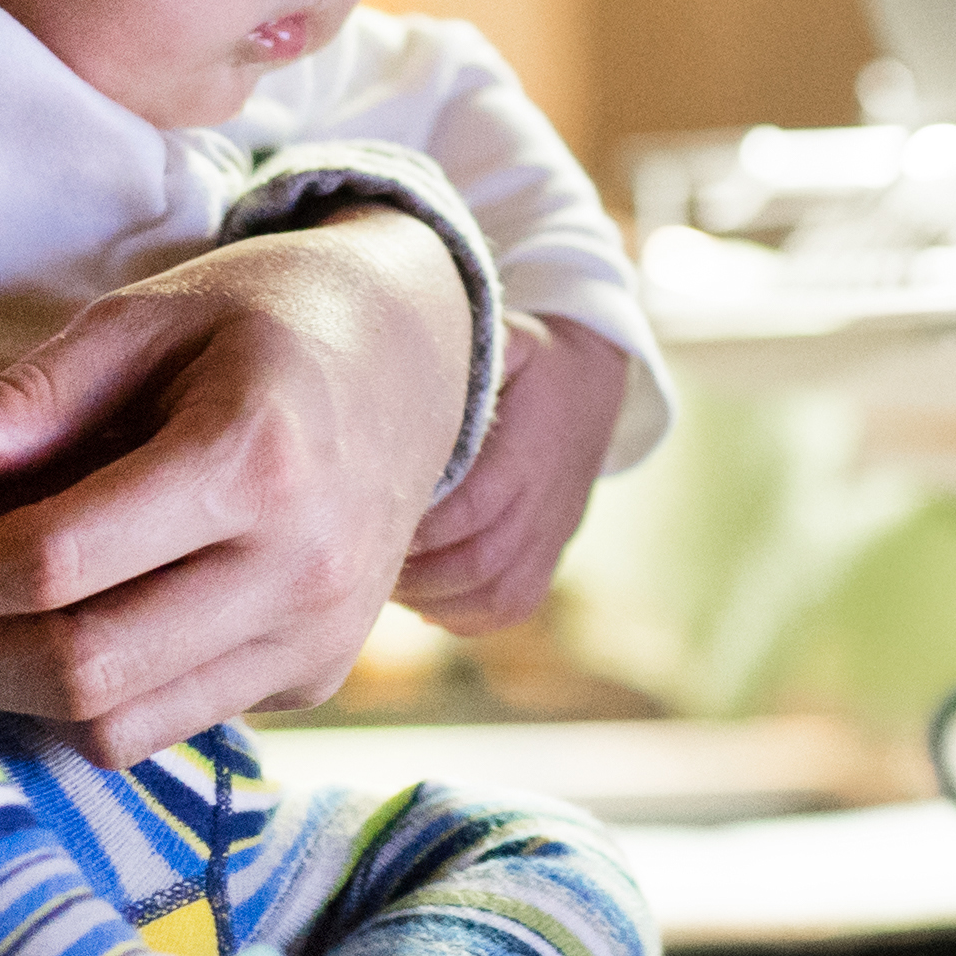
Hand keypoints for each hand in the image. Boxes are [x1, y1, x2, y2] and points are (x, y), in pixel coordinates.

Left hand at [0, 210, 472, 764]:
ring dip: (8, 690)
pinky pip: (164, 726)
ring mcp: (315, 637)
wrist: (419, 364)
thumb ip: (35, 392)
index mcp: (254, 458)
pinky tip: (47, 634)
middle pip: (80, 664)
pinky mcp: (313, 678)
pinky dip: (85, 700)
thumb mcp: (152, 317)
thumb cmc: (264, 322)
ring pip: (117, 724)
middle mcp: (299, 567)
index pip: (55, 560)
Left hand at [395, 313, 625, 635]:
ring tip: (384, 577)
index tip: (371, 519)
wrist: (593, 390)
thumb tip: (400, 361)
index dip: (423, 527)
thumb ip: (462, 354)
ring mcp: (551, 539)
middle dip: (415, 571)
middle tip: (362, 556)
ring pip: (492, 595)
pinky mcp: (549, 562)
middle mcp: (546, 504)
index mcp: (530, 452)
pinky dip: (459, 615)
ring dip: (432, 596)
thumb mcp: (505, 340)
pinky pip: (506, 608)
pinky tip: (422, 597)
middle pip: (478, 561)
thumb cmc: (531, 364)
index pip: (474, 507)